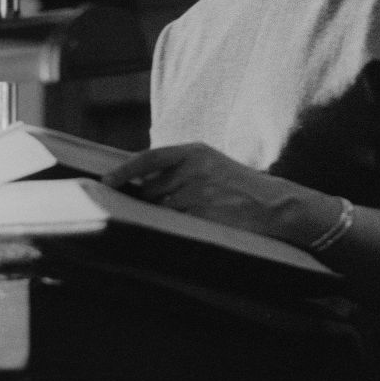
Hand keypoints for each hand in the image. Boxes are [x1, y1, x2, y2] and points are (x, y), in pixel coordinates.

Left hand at [103, 143, 310, 238]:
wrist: (273, 204)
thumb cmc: (239, 187)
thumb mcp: (211, 166)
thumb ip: (179, 170)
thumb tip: (140, 184)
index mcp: (196, 152)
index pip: (150, 158)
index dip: (124, 170)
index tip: (106, 180)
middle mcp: (196, 169)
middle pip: (152, 190)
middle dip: (153, 202)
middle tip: (173, 207)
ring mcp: (199, 193)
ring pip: (162, 210)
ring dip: (167, 217)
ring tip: (193, 215)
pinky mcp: (203, 216)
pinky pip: (175, 225)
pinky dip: (178, 228)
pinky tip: (196, 225)